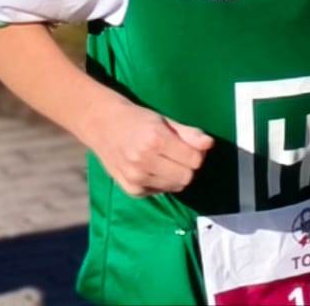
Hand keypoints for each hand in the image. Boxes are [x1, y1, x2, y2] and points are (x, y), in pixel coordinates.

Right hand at [82, 95, 214, 197]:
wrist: (100, 124)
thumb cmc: (135, 119)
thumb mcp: (163, 120)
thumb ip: (188, 133)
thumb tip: (209, 144)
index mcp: (155, 139)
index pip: (194, 159)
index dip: (195, 152)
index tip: (187, 145)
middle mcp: (144, 161)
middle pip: (187, 176)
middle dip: (187, 166)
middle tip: (175, 153)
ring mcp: (136, 178)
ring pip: (176, 187)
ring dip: (175, 175)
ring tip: (162, 160)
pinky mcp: (132, 190)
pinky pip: (160, 192)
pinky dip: (161, 182)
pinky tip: (150, 168)